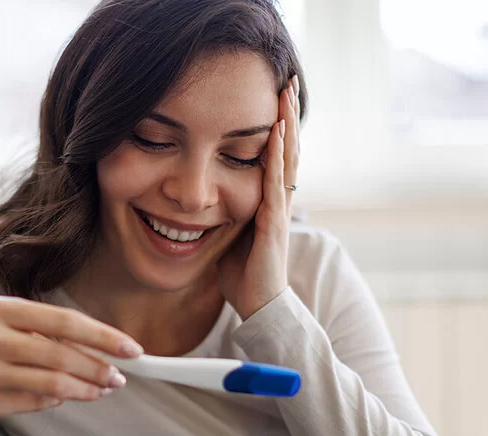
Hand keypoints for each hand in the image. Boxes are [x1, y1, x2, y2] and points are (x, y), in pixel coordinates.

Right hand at [0, 296, 142, 421]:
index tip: (131, 349)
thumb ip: (49, 331)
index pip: (66, 321)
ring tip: (101, 389)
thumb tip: (101, 348)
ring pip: (53, 384)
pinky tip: (67, 396)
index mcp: (5, 310)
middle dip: (99, 369)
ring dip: (86, 389)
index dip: (103, 336)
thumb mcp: (9, 322)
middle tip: (119, 377)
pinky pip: (35, 403)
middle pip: (62, 356)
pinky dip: (58, 400)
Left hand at [218, 75, 299, 318]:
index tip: (276, 92)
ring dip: (287, 124)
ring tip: (287, 93)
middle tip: (289, 78)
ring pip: (287, 157)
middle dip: (288, 112)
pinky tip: (277, 133)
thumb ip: (222, 211)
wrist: (258, 305)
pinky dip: (276, 156)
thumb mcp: (228, 232)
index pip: (276, 151)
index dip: (277, 122)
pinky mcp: (274, 222)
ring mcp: (279, 208)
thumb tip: (199, 197)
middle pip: (287, 146)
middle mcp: (278, 198)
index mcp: (268, 198)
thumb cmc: (242, 273)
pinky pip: (275, 183)